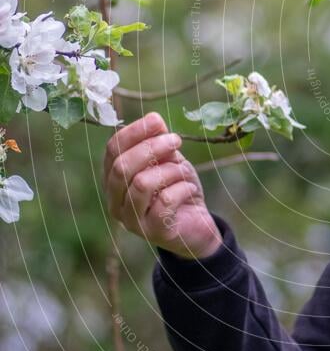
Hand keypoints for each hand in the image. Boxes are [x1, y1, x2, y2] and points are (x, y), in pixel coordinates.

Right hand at [104, 111, 223, 259]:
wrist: (197, 226)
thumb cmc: (178, 189)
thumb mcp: (169, 161)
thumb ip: (159, 143)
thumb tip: (154, 119)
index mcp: (114, 179)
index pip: (112, 150)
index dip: (134, 132)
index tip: (157, 120)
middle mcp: (115, 200)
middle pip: (121, 167)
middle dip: (152, 148)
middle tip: (176, 140)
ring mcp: (131, 219)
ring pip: (142, 183)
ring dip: (169, 170)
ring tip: (184, 172)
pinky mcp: (153, 232)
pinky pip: (165, 202)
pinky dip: (183, 189)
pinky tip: (191, 189)